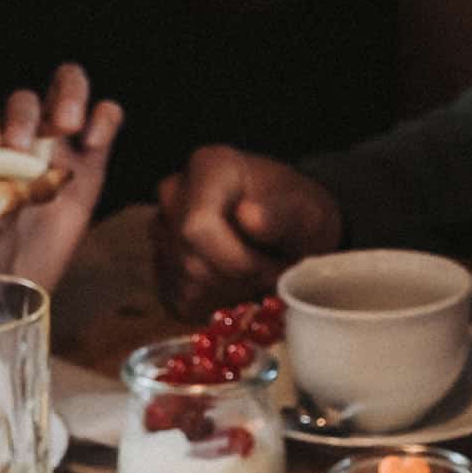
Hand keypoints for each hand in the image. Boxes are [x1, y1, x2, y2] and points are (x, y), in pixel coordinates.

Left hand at [0, 63, 122, 292]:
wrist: (6, 290)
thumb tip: (12, 190)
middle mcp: (15, 137)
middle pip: (24, 102)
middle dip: (22, 117)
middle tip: (20, 147)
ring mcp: (54, 149)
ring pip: (65, 93)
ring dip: (68, 95)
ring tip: (67, 123)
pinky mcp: (88, 168)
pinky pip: (103, 122)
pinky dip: (104, 119)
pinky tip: (94, 140)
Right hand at [154, 147, 342, 320]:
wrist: (289, 227)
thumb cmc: (298, 216)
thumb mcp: (308, 213)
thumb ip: (282, 215)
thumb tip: (248, 216)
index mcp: (208, 168)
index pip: (197, 228)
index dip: (236, 262)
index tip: (272, 269)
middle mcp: (175, 194)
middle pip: (191, 263)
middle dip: (237, 282)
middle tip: (271, 277)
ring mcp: (163, 231)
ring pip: (187, 287)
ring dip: (230, 294)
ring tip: (258, 277)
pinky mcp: (163, 266)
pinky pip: (183, 302)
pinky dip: (216, 304)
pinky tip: (239, 286)